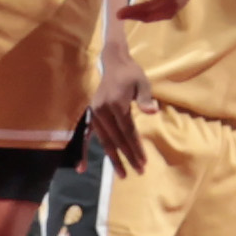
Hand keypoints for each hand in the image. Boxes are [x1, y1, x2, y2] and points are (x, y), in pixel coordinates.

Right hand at [88, 32, 154, 170]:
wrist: (113, 62)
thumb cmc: (131, 73)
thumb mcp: (142, 82)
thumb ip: (145, 99)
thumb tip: (153, 111)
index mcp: (116, 104)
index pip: (128, 131)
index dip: (135, 147)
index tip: (143, 161)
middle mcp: (102, 111)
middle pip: (117, 139)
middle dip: (128, 156)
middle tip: (139, 171)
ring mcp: (95, 114)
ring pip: (104, 141)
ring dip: (113, 158)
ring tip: (123, 173)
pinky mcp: (92, 115)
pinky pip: (88, 136)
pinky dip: (84, 151)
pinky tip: (81, 167)